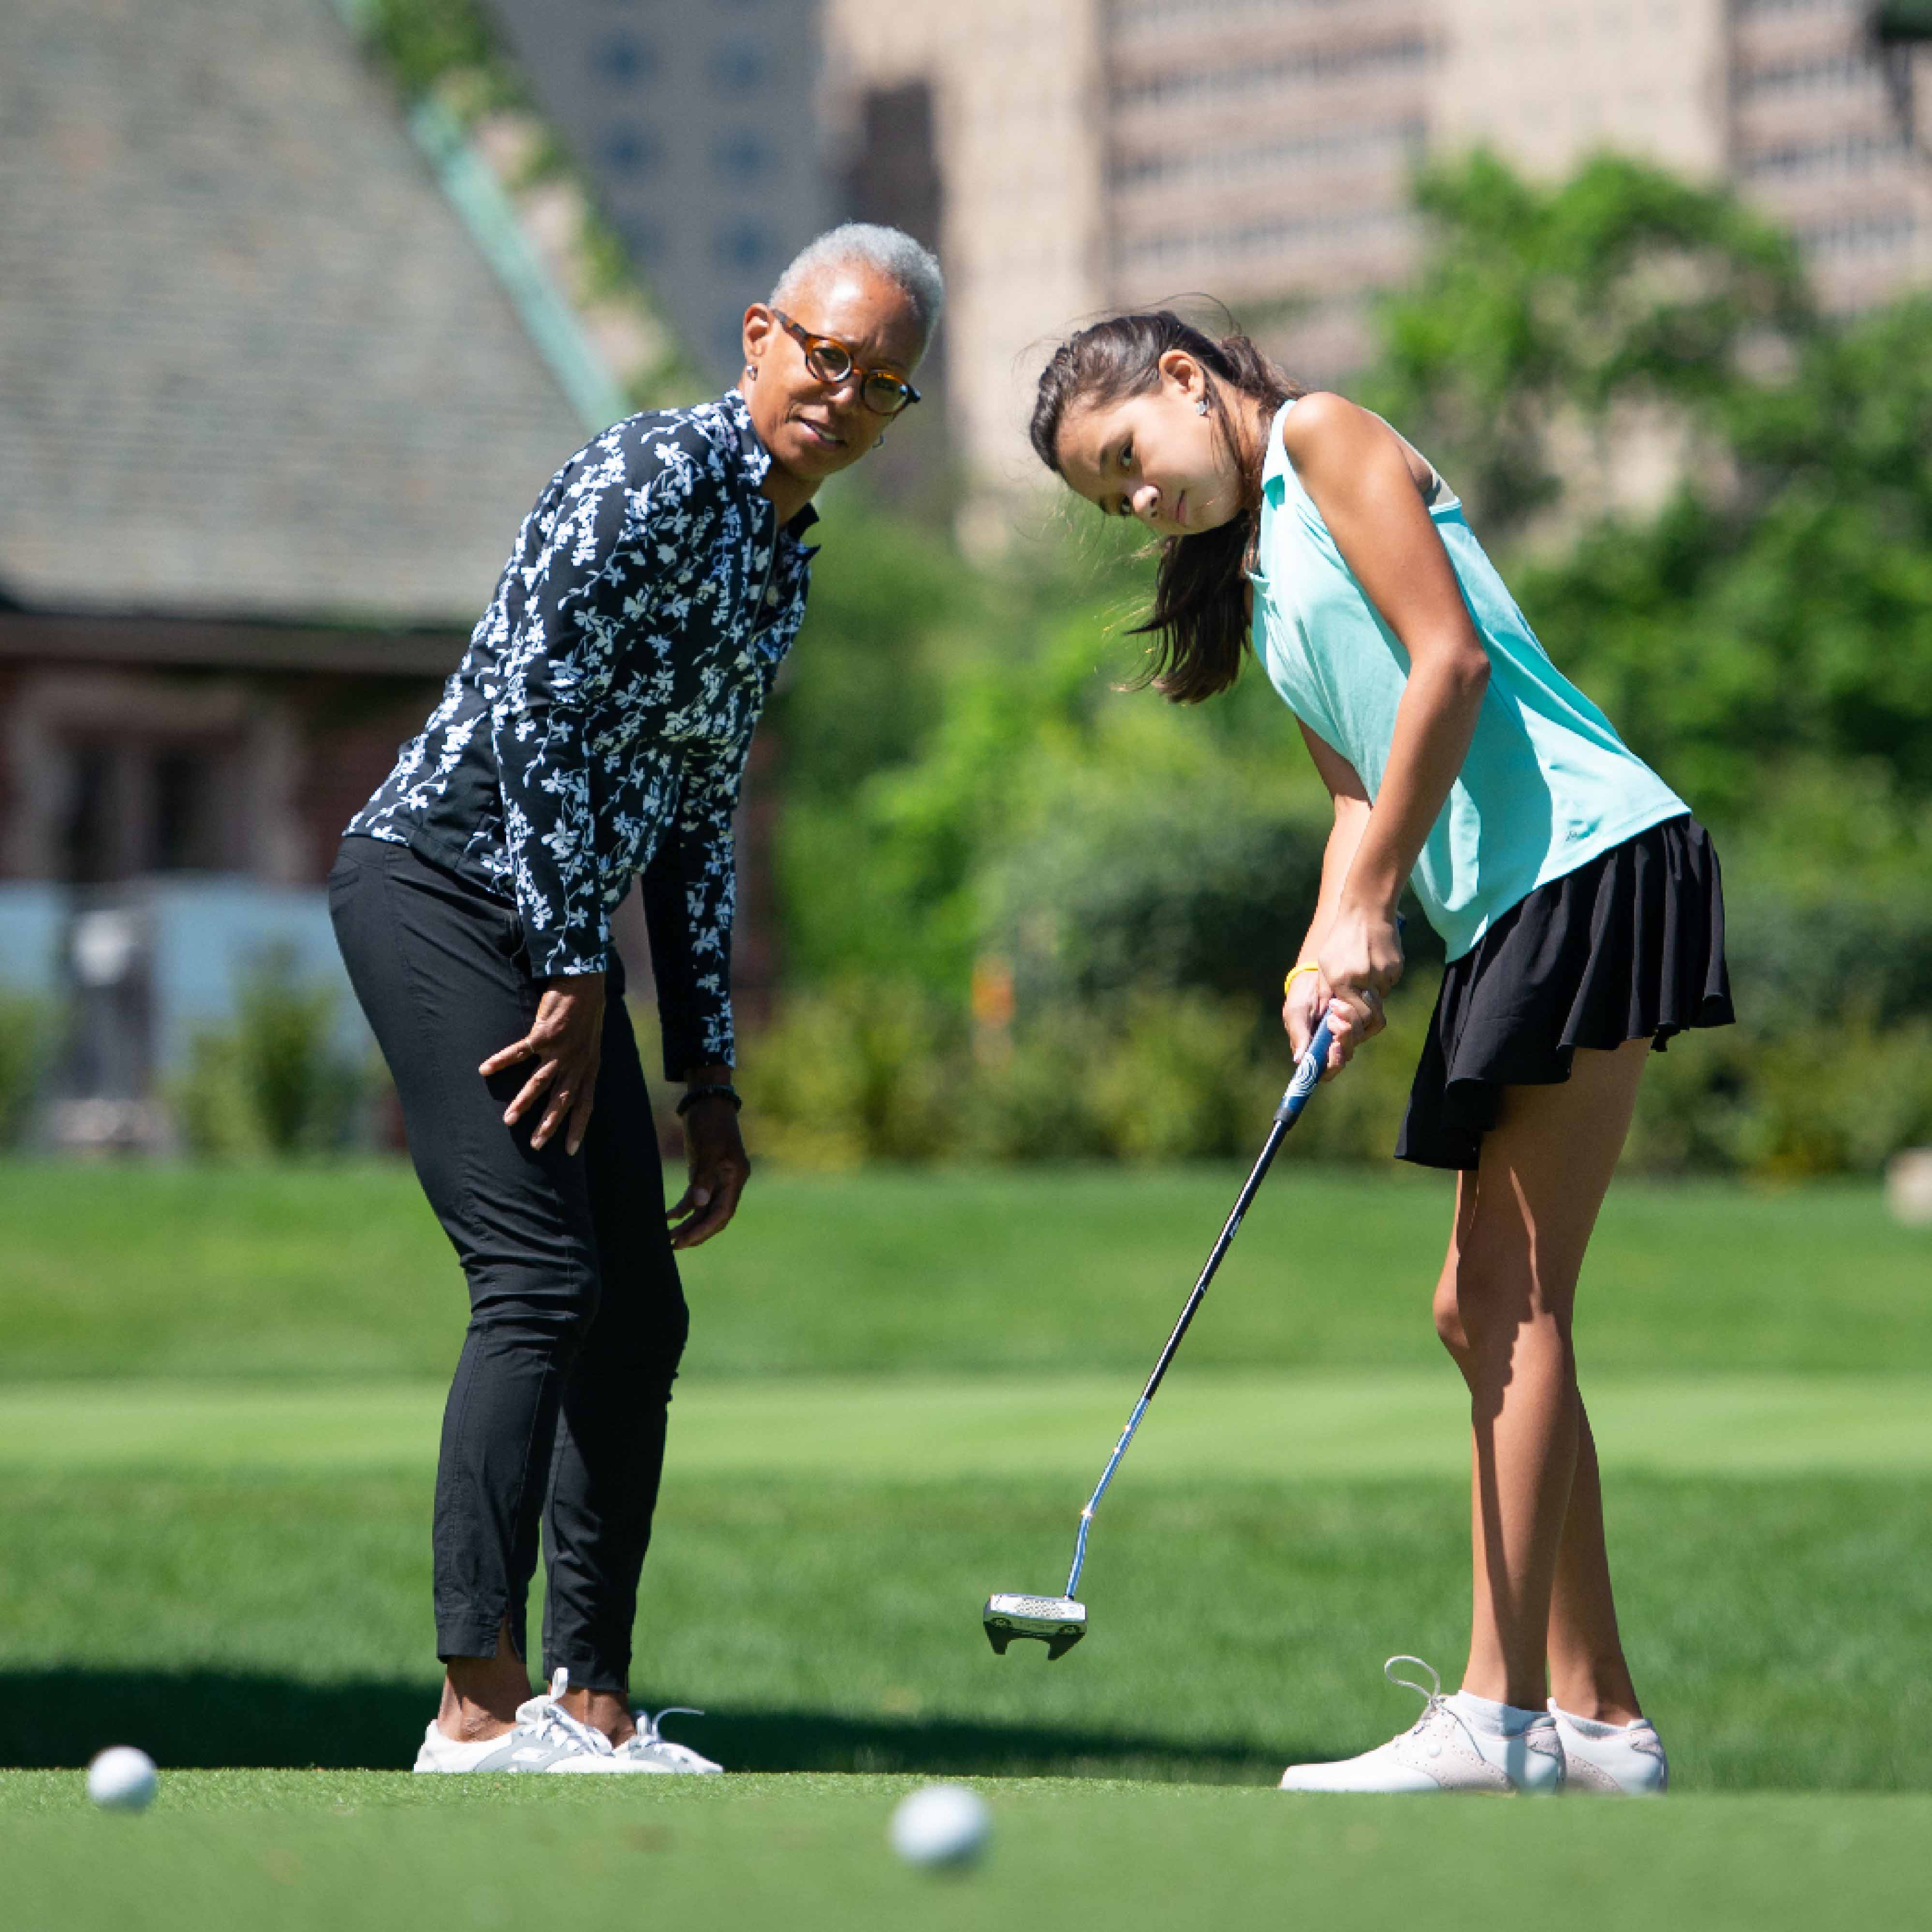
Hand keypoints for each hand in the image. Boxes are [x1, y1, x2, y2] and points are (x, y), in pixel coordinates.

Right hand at [478, 972, 605, 1154]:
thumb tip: (570, 1081)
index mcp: (589, 1067)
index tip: (571, 1150)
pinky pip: (519, 1052)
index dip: (579, 1127)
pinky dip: (501, 1061)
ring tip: (508, 1120)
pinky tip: (485, 1069)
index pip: (586, 1104)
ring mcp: (561, 1049)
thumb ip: (581, 1064)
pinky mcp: (544, 1034)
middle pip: (562, 1100)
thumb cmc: (586, 1013)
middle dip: (549, 1125)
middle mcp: (577, 1063)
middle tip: (536, 1146)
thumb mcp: (591, 1044)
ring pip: (540, 1083)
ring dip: (523, 1102)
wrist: (586, 982)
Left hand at [668, 1095, 750, 1249]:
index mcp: (736, 1178)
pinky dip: (684, 1208)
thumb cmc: (710, 1122)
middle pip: (714, 1216)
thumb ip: (703, 1178)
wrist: (707, 1100)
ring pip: (705, 1209)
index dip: (704, 1230)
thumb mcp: (707, 1149)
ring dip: (689, 1223)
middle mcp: (729, 1182)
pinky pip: (697, 1197)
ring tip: (669, 1237)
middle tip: (673, 1246)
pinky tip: (670, 1216)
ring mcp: (718, 1178)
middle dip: (696, 1232)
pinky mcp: (705, 1172)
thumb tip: (697, 1206)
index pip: (722, 1213)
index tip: (684, 1241)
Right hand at [1282, 974, 1361, 1081]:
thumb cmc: (1300, 997)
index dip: (1332, 1064)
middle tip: (1334, 1020)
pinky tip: (1353, 999)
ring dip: (1351, 1022)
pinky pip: (1373, 1024)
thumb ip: (1298, 1035)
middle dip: (1344, 1039)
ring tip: (1336, 1004)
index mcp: (1314, 1050)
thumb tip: (1299, 1060)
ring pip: (1358, 1039)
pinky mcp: (1362, 1021)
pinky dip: (1366, 1012)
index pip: (1326, 1071)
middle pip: (1345, 1056)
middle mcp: (1332, 1045)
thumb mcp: (1295, 1013)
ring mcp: (1348, 1034)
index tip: (1334, 1047)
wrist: (1315, 975)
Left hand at [1316, 897, 1402, 1049]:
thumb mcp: (1325, 963)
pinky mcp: (1397, 967)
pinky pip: (1390, 983)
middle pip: (1371, 1014)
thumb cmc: (1341, 939)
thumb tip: (1326, 1015)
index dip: (1350, 1020)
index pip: (1353, 1017)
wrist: (1366, 911)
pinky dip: (1382, 978)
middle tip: (1358, 1001)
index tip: (1343, 1012)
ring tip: (1364, 969)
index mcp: (1342, 980)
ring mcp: (1383, 974)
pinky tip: (1374, 961)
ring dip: (1372, 992)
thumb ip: (1325, 991)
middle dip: (1364, 1012)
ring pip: (1381, 997)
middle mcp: (1363, 980)